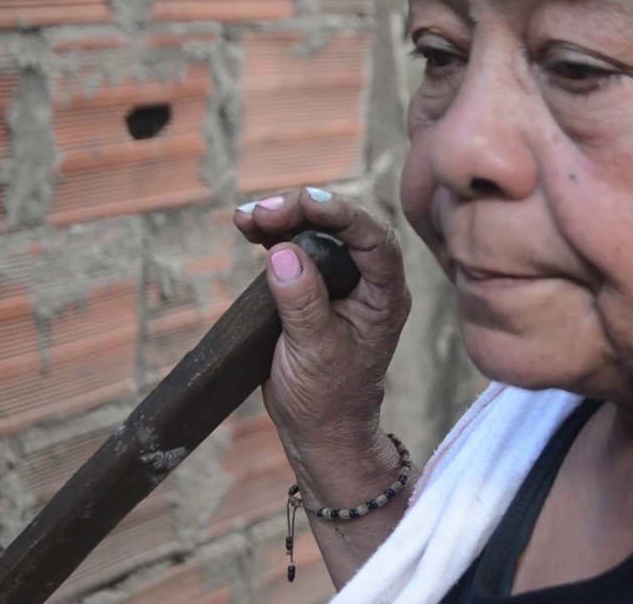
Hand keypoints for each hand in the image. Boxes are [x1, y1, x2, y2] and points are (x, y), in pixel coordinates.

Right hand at [234, 188, 410, 461]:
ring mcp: (344, 279)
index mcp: (386, 297)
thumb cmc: (327, 398)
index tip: (306, 203)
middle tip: (262, 212)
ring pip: (319, 231)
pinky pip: (298, 246)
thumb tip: (285, 252)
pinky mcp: (316, 282)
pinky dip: (274, 234)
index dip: (342, 215)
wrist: (320, 429)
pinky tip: (249, 228)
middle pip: (345, 226)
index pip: (374, 241)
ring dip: (284, 217)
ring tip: (247, 217)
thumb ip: (303, 302)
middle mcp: (371, 280)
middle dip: (304, 210)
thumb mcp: (315, 353)